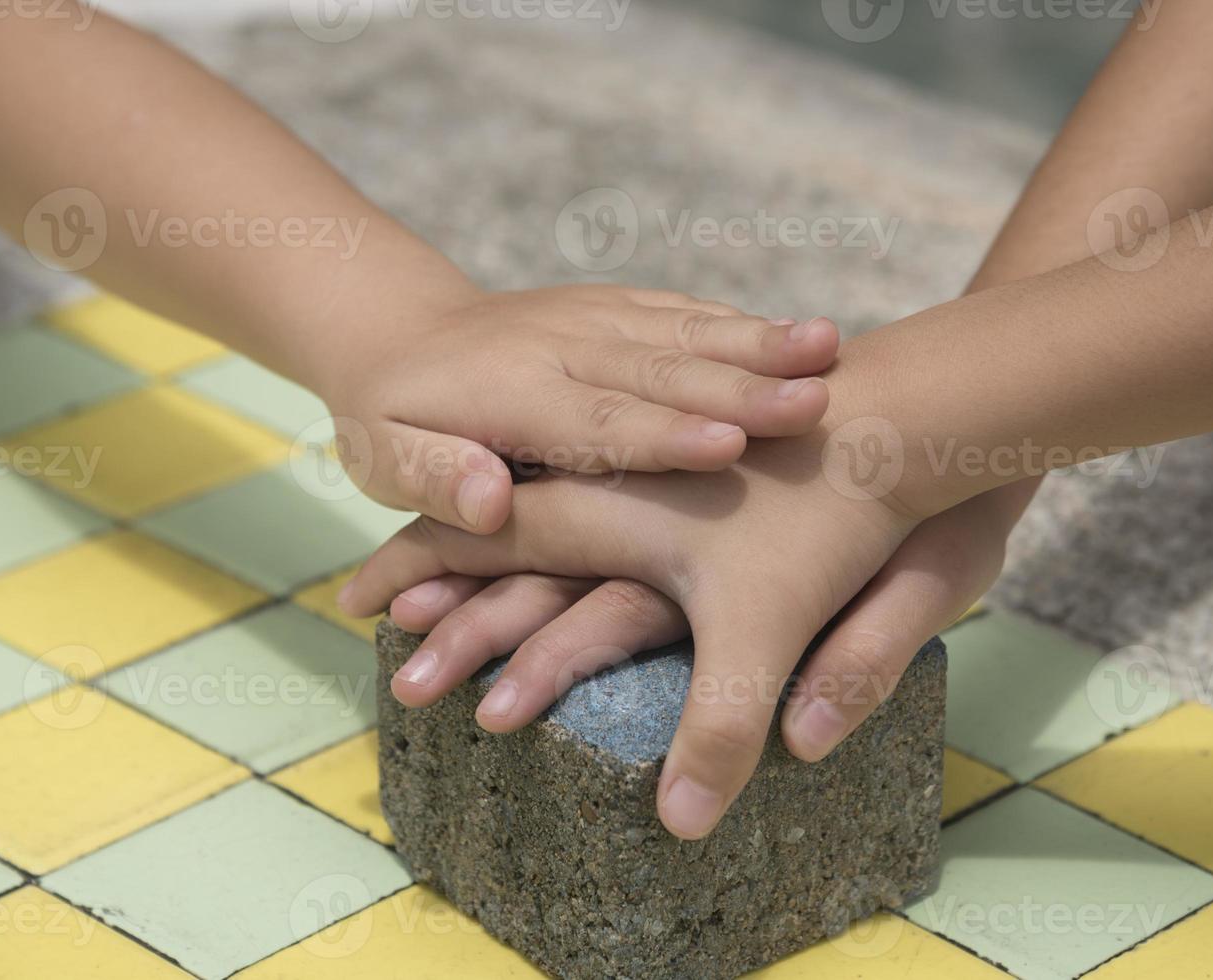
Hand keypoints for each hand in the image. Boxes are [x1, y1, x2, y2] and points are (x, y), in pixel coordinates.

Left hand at [318, 284, 838, 531]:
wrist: (401, 328)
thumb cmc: (394, 419)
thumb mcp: (383, 460)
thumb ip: (434, 479)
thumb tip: (487, 501)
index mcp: (510, 392)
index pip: (597, 420)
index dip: (665, 436)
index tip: (731, 446)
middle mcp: (563, 344)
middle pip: (661, 370)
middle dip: (741, 384)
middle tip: (814, 402)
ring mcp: (596, 316)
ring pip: (687, 330)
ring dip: (760, 342)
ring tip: (830, 351)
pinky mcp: (618, 304)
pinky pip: (687, 311)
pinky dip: (745, 324)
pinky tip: (806, 336)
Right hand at [340, 366, 974, 838]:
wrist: (906, 421)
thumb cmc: (837, 515)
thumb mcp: (774, 628)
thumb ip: (722, 724)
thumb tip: (675, 823)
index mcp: (611, 514)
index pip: (487, 543)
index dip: (420, 575)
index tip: (357, 602)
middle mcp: (620, 497)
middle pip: (502, 542)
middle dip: (437, 589)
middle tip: (380, 627)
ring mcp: (656, 490)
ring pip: (547, 531)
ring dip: (491, 574)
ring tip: (444, 612)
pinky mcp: (696, 491)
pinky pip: (603, 521)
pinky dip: (559, 553)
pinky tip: (550, 575)